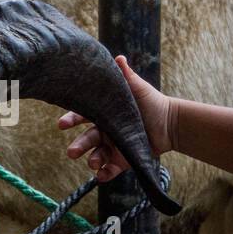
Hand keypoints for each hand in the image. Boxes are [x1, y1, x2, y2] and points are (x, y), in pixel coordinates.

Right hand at [58, 55, 172, 181]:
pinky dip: (104, 174)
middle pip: (86, 140)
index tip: (62, 124)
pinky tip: (101, 176)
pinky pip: (110, 169)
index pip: (81, 117)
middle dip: (78, 146)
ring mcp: (112, 147)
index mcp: (102, 114)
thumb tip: (118, 57)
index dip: (70, 120)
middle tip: (72, 152)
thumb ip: (125, 74)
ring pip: (96, 156)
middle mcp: (104, 132)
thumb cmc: (151, 102)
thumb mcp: (136, 87)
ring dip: (92, 160)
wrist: (170, 123)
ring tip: (93, 164)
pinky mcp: (122, 161)